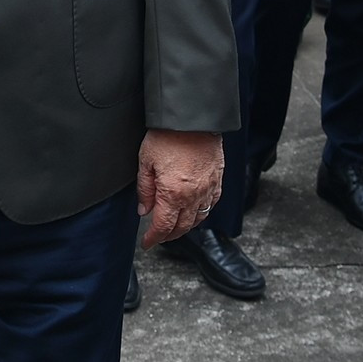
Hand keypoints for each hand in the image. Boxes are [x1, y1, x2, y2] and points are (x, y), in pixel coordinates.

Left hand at [135, 129, 223, 248]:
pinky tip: (194, 211)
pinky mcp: (217, 180)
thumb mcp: (145, 161)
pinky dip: (202, 213)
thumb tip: (144, 210)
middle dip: (169, 235)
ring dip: (185, 227)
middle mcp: (193, 196)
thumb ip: (145, 189)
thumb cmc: (167, 135)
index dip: (154, 238)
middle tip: (158, 237)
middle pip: (182, 227)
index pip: (163, 226)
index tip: (147, 243)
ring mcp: (208, 189)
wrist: (192, 118)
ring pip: (198, 219)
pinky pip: (211, 205)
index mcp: (172, 194)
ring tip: (174, 226)